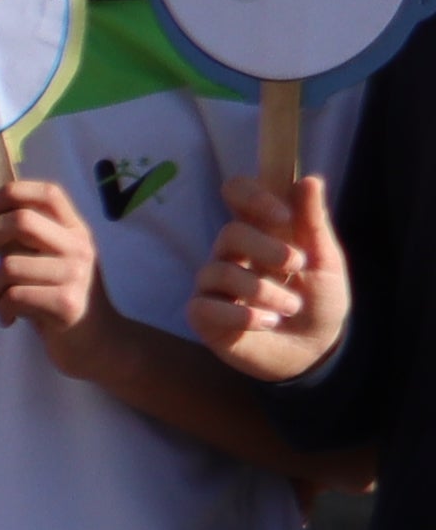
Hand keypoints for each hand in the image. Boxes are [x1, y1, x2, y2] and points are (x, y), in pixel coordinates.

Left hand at [0, 175, 111, 365]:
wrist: (99, 343)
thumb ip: (26, 240)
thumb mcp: (47, 262)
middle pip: (21, 221)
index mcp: (74, 231)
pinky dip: (0, 308)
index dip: (10, 193)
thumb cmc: (60, 299)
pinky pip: (14, 296)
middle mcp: (78, 247)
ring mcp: (75, 275)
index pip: (47, 193)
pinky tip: (8, 317)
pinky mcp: (67, 304)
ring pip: (9, 266)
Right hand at [196, 172, 351, 381]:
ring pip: (220, 272)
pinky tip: (268, 323)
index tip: (282, 216)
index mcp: (260, 230)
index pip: (237, 193)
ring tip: (290, 308)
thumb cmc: (320, 300)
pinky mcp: (203, 315)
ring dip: (263, 290)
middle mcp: (231, 253)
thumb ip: (314, 222)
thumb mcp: (326, 260)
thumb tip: (308, 179)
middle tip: (297, 265)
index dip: (252, 196)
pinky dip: (243, 316)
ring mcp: (213, 284)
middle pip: (229, 233)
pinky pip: (207, 307)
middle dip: (267, 249)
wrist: (315, 349)